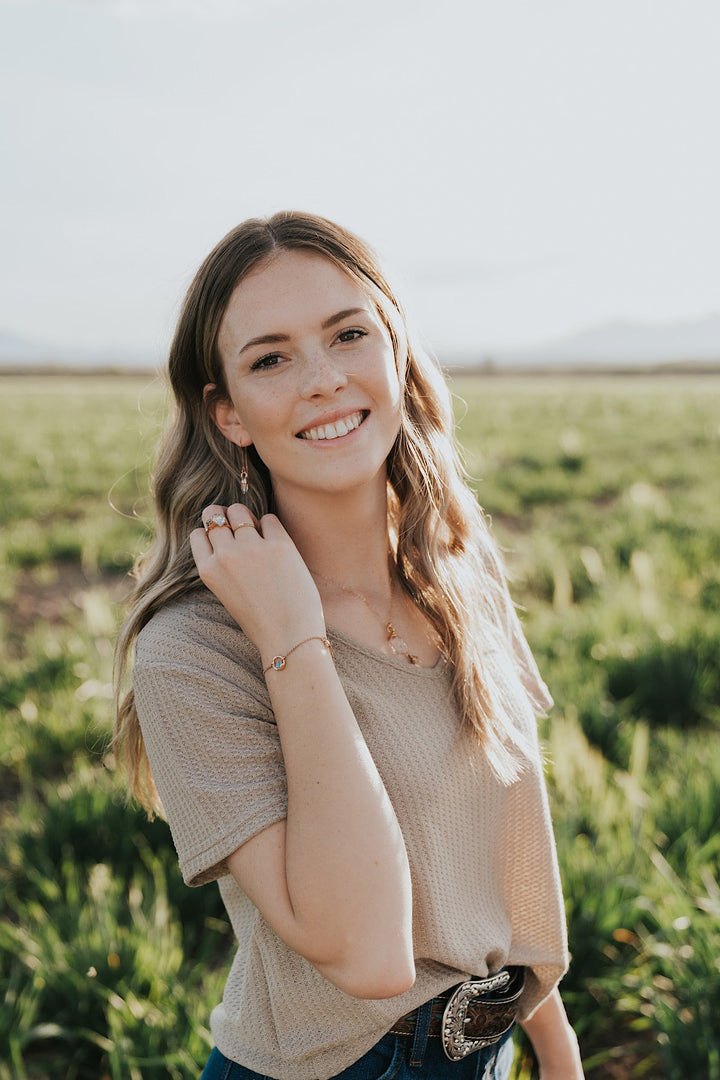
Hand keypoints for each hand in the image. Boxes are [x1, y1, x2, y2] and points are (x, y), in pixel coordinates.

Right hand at [190, 504, 324, 659]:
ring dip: (248, 517)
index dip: (211, 533)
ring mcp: (252, 548)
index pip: (199, 534)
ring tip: (258, 533)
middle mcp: (226, 555)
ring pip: (240, 511)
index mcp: (209, 571)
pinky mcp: (279, 545)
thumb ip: (222, 567)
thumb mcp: (227, 594)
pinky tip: (277, 544)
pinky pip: (269, 518)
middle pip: (214, 514)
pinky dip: (271, 527)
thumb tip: (229, 533)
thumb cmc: (261, 621)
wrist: (289, 637)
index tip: (224, 540)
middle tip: (240, 527)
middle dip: (225, 516)